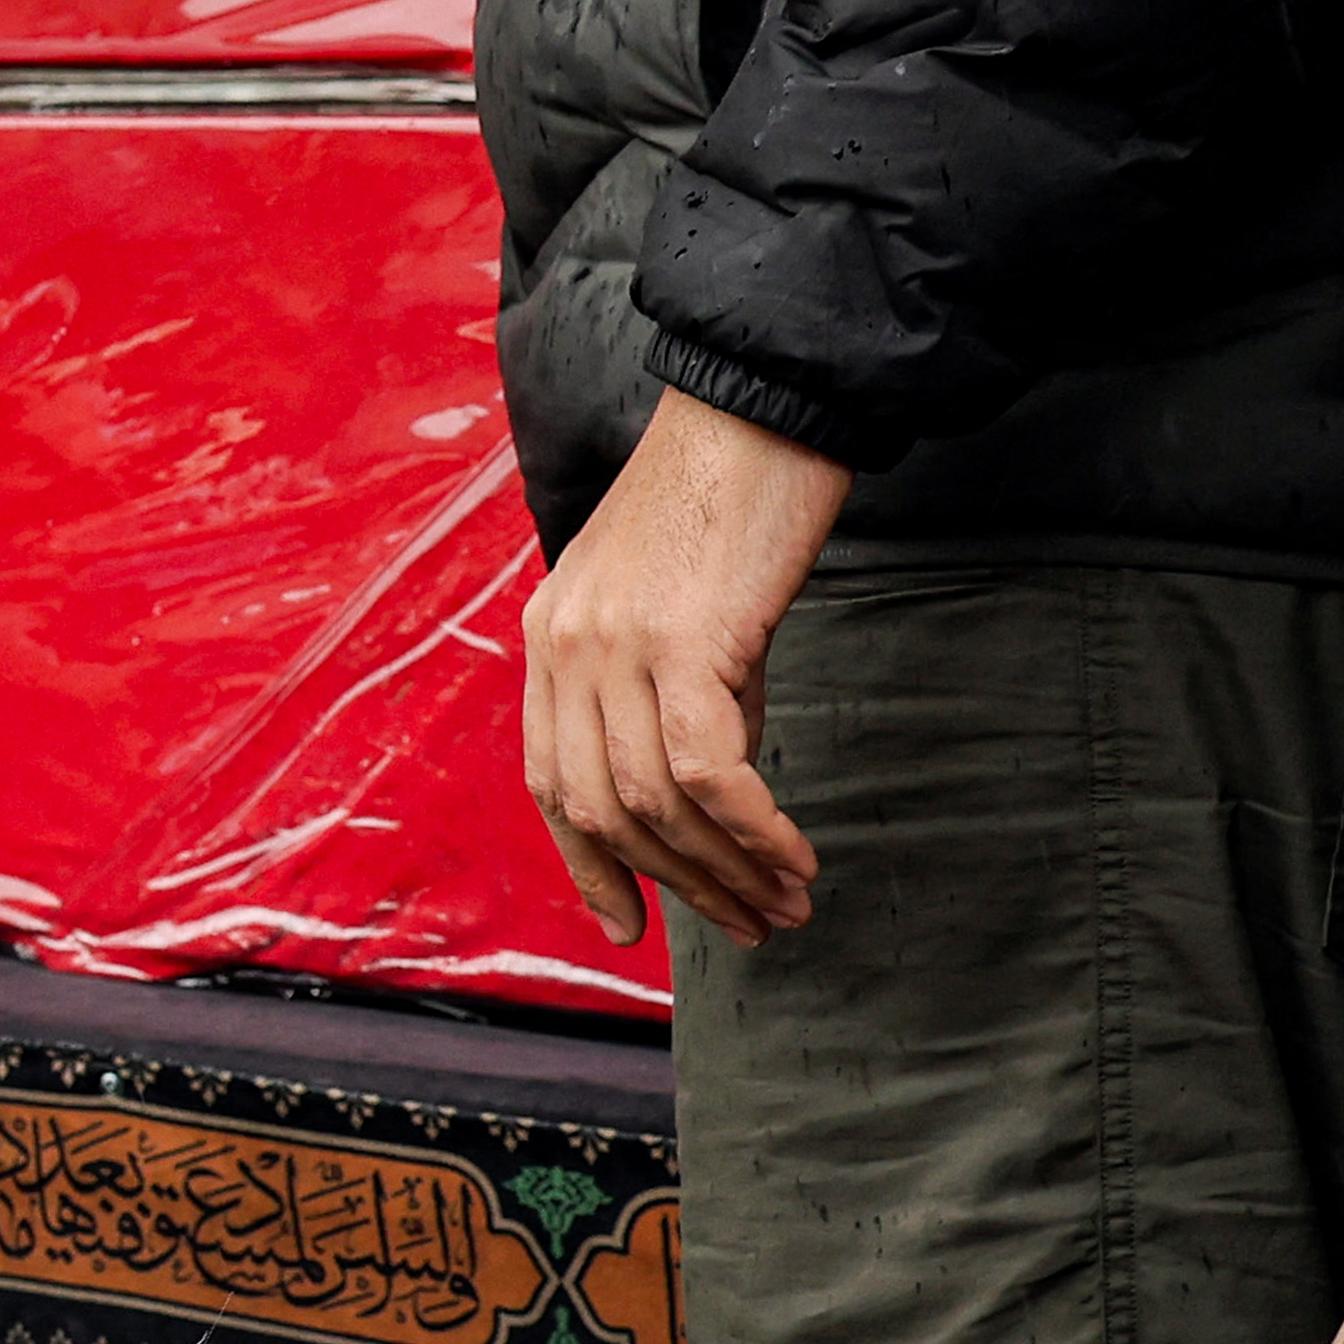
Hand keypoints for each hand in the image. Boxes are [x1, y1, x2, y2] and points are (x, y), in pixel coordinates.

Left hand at [519, 388, 852, 947]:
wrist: (762, 418)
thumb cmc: (728, 509)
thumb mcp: (677, 613)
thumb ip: (674, 698)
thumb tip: (712, 798)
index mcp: (548, 641)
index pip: (551, 783)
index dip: (589, 866)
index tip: (627, 925)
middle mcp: (564, 647)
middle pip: (604, 809)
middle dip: (680, 884)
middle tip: (751, 926)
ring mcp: (613, 645)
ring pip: (656, 803)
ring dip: (727, 871)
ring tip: (785, 905)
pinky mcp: (681, 642)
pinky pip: (709, 772)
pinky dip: (753, 829)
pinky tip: (795, 857)